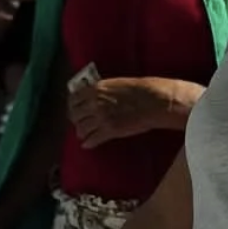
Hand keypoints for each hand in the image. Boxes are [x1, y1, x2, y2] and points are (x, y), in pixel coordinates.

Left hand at [68, 76, 199, 148]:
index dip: (73, 105)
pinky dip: (89, 143)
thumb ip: (102, 90)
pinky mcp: (109, 131)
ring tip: (84, 135)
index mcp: (96, 89)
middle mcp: (95, 103)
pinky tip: (88, 144)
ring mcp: (101, 118)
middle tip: (79, 123)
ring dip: (82, 132)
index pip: (73, 98)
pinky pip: (92, 139)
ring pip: (81, 128)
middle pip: (75, 114)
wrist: (154, 101)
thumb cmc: (141, 89)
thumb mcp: (116, 83)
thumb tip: (96, 96)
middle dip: (76, 119)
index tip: (74, 108)